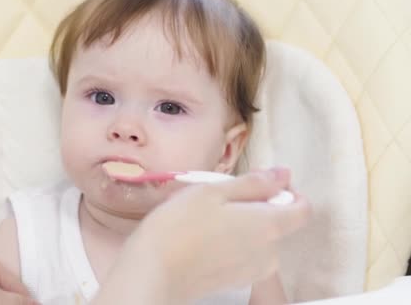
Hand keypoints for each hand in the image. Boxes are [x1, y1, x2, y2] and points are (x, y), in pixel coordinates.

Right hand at [94, 169, 310, 303]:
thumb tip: (282, 175)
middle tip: (219, 196)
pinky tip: (201, 236)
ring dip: (240, 224)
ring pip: (258, 238)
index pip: (302, 208)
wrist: (152, 272)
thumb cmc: (179, 227)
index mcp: (269, 226)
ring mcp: (252, 270)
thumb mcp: (213, 191)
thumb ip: (253, 183)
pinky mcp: (235, 281)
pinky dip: (230, 241)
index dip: (287, 191)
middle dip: (256, 206)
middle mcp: (269, 252)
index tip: (261, 183)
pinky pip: (244, 254)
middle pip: (277, 222)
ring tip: (205, 216)